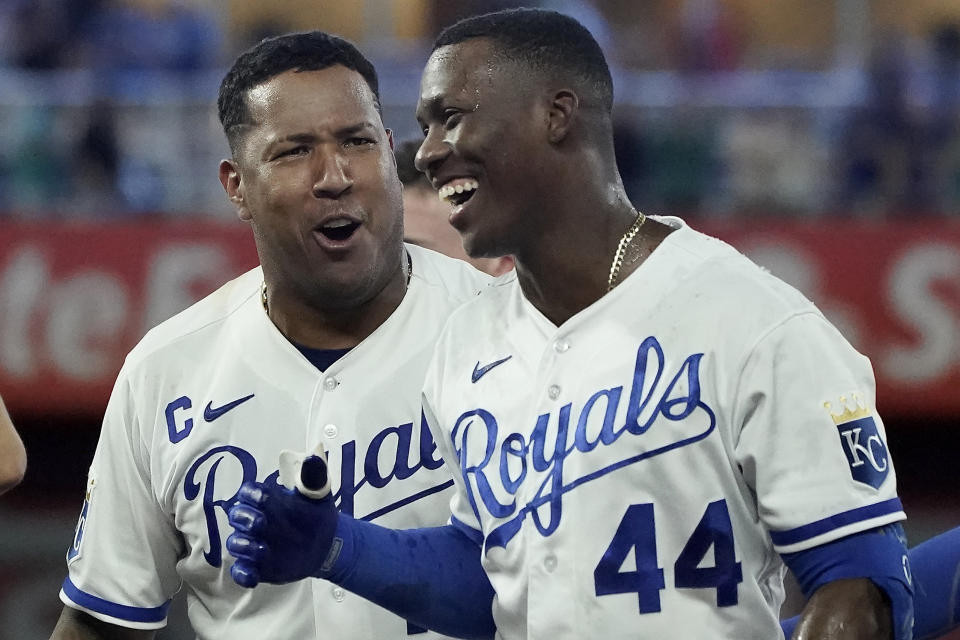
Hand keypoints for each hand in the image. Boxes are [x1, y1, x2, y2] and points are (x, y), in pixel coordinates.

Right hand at [227, 452, 339, 587]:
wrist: (327, 543)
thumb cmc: (317, 514)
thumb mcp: (319, 494)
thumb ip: (314, 476)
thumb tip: (312, 458)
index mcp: (267, 500)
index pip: (250, 492)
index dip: (252, 494)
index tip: (263, 498)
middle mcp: (256, 520)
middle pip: (237, 515)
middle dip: (244, 518)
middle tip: (261, 524)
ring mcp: (254, 543)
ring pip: (236, 543)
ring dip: (244, 546)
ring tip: (263, 551)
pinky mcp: (257, 566)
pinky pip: (241, 572)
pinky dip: (243, 575)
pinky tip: (253, 577)